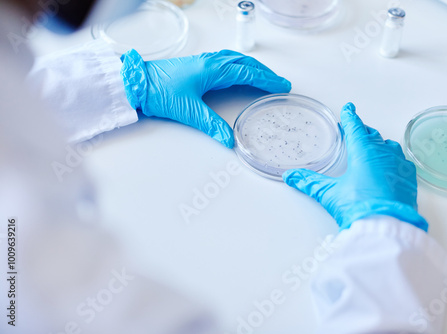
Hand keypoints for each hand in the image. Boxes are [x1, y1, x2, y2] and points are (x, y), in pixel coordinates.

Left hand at [120, 49, 290, 147]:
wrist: (136, 82)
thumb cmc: (159, 91)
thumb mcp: (188, 111)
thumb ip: (211, 125)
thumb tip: (228, 139)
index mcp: (212, 70)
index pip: (247, 74)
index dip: (266, 80)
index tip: (282, 85)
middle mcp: (210, 62)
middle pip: (245, 63)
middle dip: (264, 72)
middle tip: (279, 82)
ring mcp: (203, 62)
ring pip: (235, 60)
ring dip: (252, 67)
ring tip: (264, 76)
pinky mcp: (196, 65)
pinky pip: (225, 62)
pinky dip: (238, 66)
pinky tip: (237, 72)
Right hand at [283, 102, 427, 231]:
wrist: (387, 229)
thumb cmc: (359, 208)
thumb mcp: (329, 194)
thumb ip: (309, 183)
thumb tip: (292, 176)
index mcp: (364, 152)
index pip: (355, 128)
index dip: (350, 117)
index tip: (349, 109)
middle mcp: (385, 154)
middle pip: (373, 136)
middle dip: (363, 130)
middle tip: (357, 128)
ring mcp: (400, 167)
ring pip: (390, 147)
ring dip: (380, 143)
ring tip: (374, 145)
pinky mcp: (409, 181)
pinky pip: (402, 162)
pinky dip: (394, 159)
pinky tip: (391, 165)